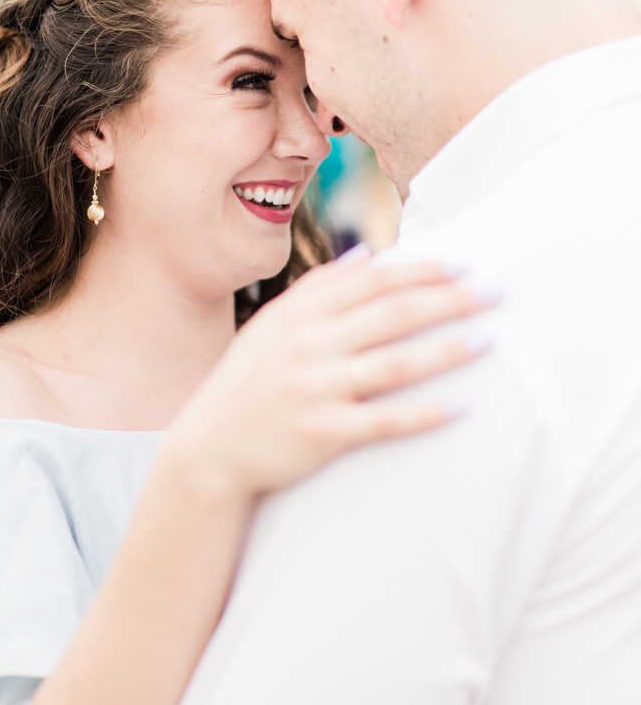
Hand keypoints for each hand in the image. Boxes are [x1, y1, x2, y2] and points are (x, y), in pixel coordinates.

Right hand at [161, 249, 495, 502]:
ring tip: (488, 341)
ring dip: (444, 350)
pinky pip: (381, 421)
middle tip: (495, 294)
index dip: (420, 271)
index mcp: (300, 314)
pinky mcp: (321, 432)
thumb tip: (366, 257)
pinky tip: (459, 408)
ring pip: (393, 364)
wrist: (209, 447)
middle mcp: (308, 345)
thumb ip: (318, 290)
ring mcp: (314, 389)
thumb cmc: (248, 381)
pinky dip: (422, 415)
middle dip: (448, 301)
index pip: (371, 282)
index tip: (462, 266)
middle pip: (391, 314)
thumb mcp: (272, 326)